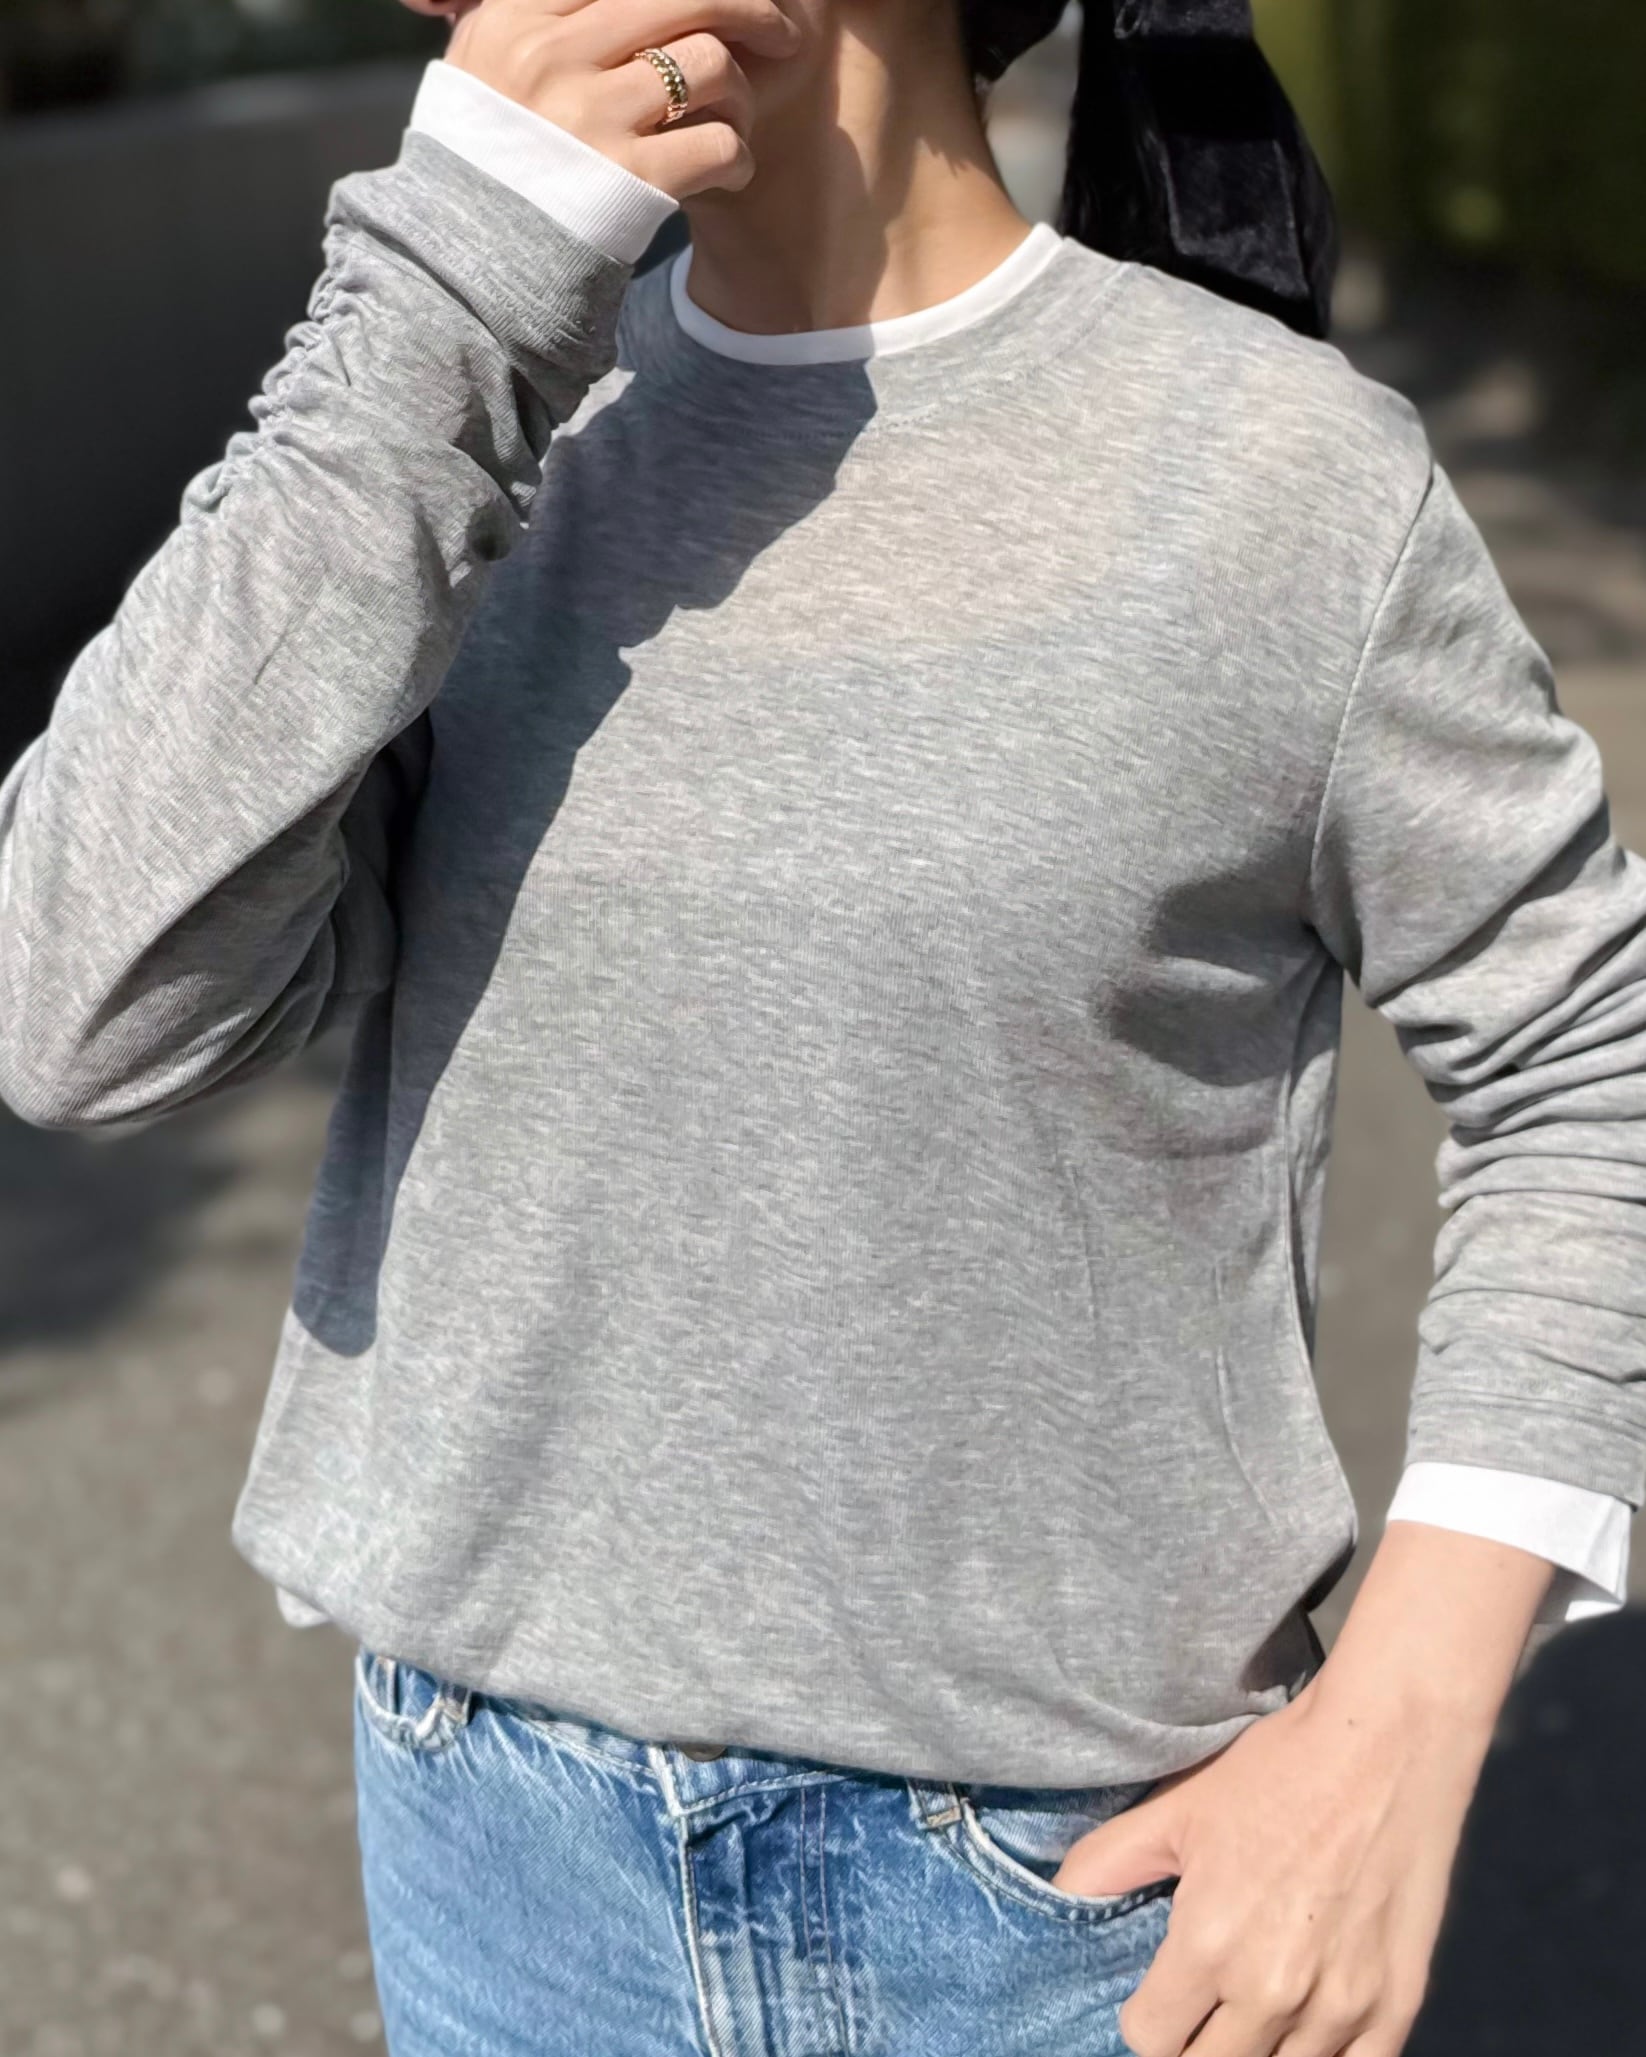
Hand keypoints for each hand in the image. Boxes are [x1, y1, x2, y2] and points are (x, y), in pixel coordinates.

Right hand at [400, 0, 804, 199]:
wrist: (468, 265)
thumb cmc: (486, 163)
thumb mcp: (484, 65)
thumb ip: (535, 17)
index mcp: (515, 17)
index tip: (717, 1)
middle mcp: (550, 56)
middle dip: (749, 8)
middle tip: (783, 32)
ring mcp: (589, 118)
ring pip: (710, 64)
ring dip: (741, 96)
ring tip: (733, 123)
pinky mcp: (629, 181)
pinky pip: (720, 143)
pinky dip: (739, 158)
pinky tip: (730, 172)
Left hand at [1047, 1525, 1556, 2056]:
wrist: (1388, 1745)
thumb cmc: (1278, 1770)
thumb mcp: (1180, 1808)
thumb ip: (1111, 1861)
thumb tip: (1059, 1897)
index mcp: (1210, 1945)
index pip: (1152, 2041)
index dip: (1148, 2018)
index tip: (1159, 1993)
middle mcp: (1273, 1992)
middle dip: (1197, 2042)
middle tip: (1205, 2004)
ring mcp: (1342, 2008)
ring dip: (1260, 2050)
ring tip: (1256, 2010)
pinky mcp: (1398, 2007)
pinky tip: (1312, 2028)